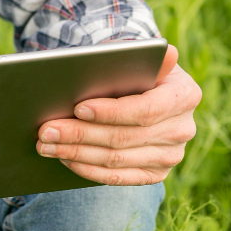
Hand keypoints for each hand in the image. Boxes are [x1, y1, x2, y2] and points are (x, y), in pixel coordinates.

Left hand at [36, 44, 200, 184]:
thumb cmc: (133, 74)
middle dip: (79, 134)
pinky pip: (116, 178)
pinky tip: (64, 158)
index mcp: (185, 95)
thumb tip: (165, 52)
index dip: (110, 112)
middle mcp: (182, 129)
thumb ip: (140, 57)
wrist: (142, 97)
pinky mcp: (155, 174)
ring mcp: (170, 155)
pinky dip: (86, 169)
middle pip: (123, 138)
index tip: (78, 108)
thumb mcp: (136, 60)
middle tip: (46, 130)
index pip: (145, 110)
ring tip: (46, 145)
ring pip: (115, 160)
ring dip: (75, 153)